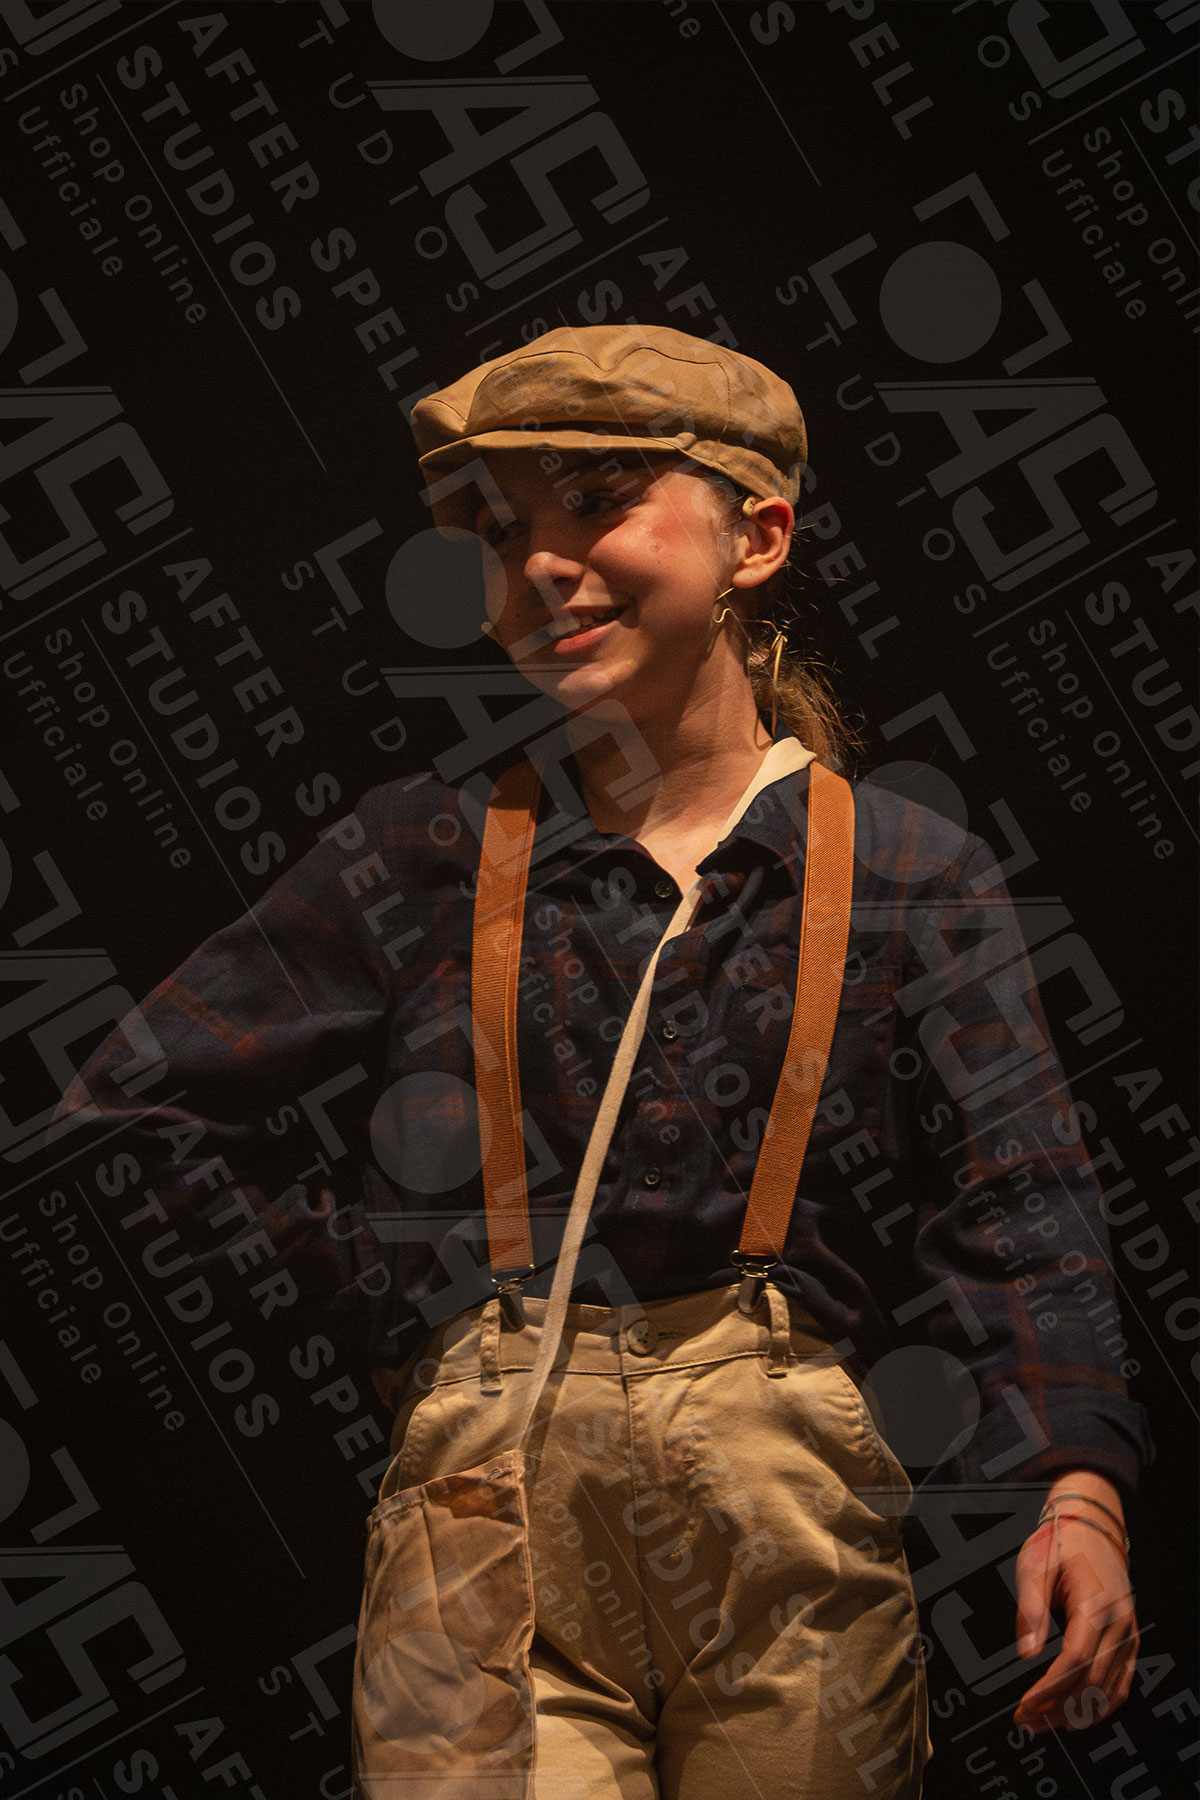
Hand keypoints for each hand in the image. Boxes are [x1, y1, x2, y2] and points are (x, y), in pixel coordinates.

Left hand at [1013, 1471, 1136, 1734]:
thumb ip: (1031, 1609)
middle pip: (1091, 1680)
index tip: (1025, 1705)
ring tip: (1044, 1723)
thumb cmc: (1060, 1542)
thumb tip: (1026, 1654)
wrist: (1093, 1524)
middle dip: (1057, 1706)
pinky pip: (1122, 1681)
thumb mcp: (1035, 1565)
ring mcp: (1129, 1631)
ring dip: (1077, 1711)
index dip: (1050, 1688)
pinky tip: (1079, 1716)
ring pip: (1108, 1687)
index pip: (1075, 1659)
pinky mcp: (1130, 1637)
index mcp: (1094, 1602)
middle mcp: (1119, 1621)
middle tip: (1026, 1721)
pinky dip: (1103, 1704)